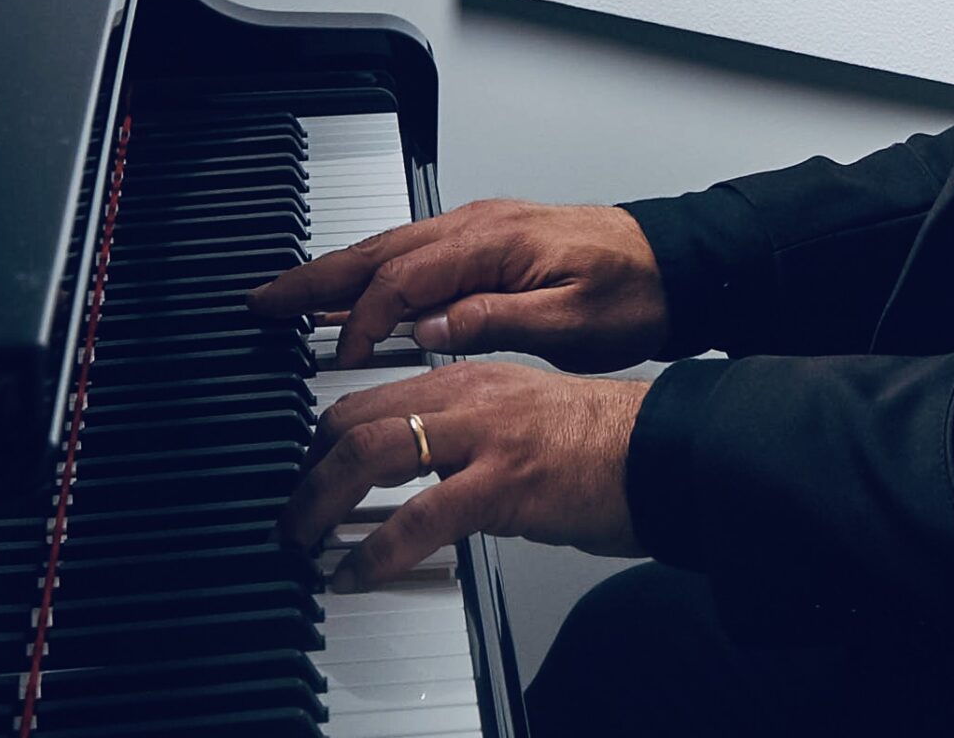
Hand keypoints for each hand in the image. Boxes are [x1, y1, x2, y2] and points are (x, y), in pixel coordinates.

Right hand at [246, 198, 670, 370]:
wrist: (678, 262)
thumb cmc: (635, 291)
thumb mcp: (571, 320)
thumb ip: (495, 321)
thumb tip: (429, 331)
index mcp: (494, 241)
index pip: (405, 278)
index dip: (366, 319)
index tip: (344, 358)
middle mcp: (478, 226)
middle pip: (378, 250)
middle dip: (316, 278)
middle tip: (263, 301)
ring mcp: (479, 229)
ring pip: (389, 248)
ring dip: (335, 273)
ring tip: (287, 299)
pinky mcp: (486, 241)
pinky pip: (411, 253)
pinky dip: (371, 272)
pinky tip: (353, 297)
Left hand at [279, 359, 647, 590]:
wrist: (660, 450)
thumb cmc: (599, 443)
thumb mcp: (519, 416)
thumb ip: (466, 430)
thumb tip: (423, 469)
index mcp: (466, 379)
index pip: (369, 396)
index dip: (323, 438)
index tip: (307, 473)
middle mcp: (466, 396)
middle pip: (354, 418)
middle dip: (307, 470)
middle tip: (293, 514)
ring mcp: (483, 438)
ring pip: (371, 454)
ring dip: (319, 502)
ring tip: (303, 540)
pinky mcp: (504, 485)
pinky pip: (420, 517)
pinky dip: (375, 551)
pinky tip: (357, 574)